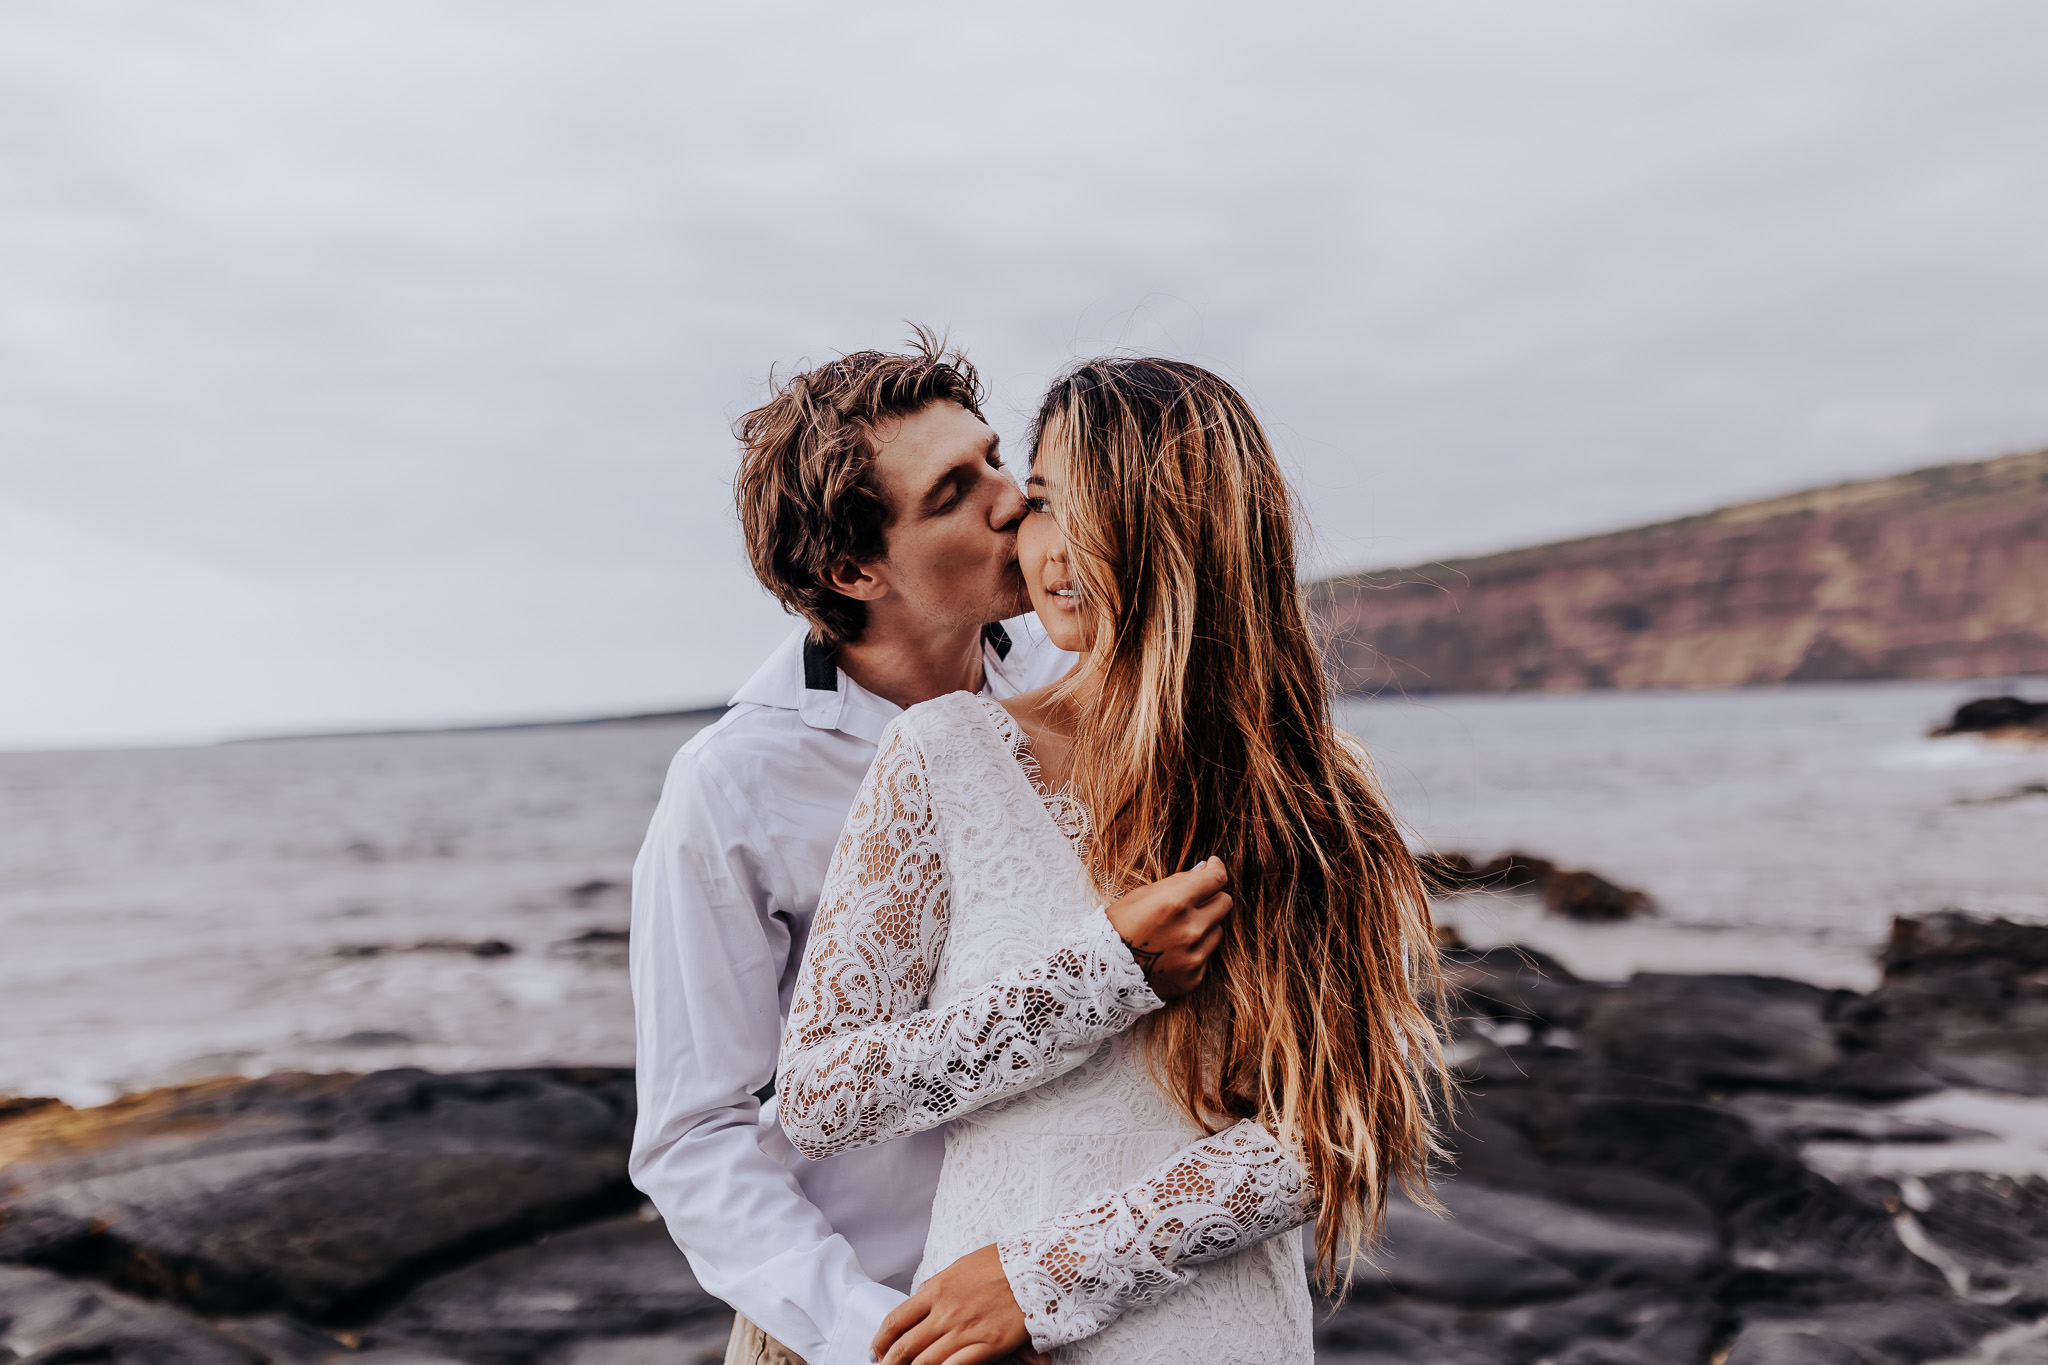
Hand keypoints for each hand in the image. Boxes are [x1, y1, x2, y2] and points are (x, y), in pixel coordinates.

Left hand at [872, 1244, 1046, 1364]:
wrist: (1037, 1265)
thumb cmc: (1001, 1263)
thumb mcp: (960, 1267)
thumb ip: (938, 1287)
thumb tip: (920, 1300)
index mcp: (936, 1289)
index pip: (896, 1320)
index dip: (881, 1341)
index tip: (874, 1352)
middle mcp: (945, 1311)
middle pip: (906, 1345)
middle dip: (890, 1363)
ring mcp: (965, 1330)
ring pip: (925, 1361)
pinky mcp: (988, 1345)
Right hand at [1103, 856, 1232, 998]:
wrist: (1102, 973)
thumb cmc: (1117, 928)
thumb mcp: (1141, 895)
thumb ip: (1177, 882)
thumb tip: (1204, 871)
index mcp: (1175, 903)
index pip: (1216, 879)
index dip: (1217, 869)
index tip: (1212, 867)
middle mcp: (1190, 929)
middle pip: (1225, 903)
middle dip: (1213, 897)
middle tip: (1196, 900)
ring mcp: (1194, 956)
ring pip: (1217, 930)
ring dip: (1203, 926)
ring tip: (1175, 931)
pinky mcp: (1194, 977)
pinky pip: (1205, 956)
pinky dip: (1193, 951)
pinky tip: (1171, 953)